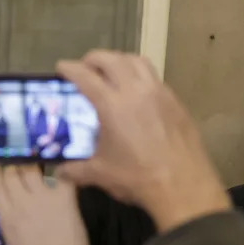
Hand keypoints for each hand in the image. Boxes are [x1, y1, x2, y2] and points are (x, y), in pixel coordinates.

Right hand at [54, 51, 230, 232]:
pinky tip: (136, 93)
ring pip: (137, 61)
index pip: (85, 76)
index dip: (69, 68)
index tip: (61, 67)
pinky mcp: (175, 101)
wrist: (183, 186)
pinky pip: (154, 77)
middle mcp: (135, 91)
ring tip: (111, 71)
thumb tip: (60, 172)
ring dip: (119, 60)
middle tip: (85, 67)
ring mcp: (159, 93)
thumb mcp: (100, 174)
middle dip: (94, 58)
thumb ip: (75, 170)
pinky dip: (139, 75)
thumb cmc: (137, 178)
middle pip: (112, 59)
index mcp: (112, 105)